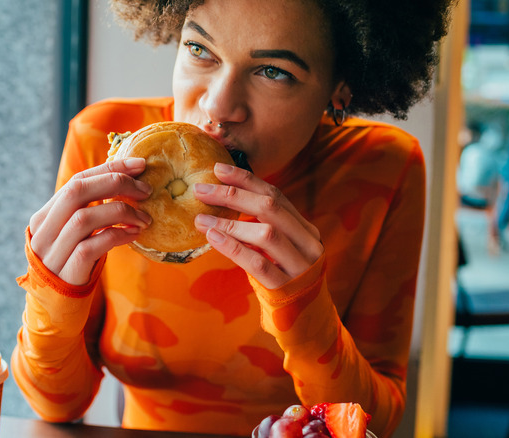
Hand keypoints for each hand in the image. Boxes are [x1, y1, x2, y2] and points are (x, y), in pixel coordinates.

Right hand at [29, 158, 152, 285]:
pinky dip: (118, 235)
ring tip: (145, 218)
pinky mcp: (68, 271)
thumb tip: (126, 182)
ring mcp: (53, 251)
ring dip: (122, 212)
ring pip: (85, 218)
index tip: (139, 165)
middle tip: (146, 189)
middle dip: (116, 183)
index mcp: (44, 216)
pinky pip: (94, 245)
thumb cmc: (73, 265)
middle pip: (77, 191)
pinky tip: (135, 234)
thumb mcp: (75, 236)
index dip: (110, 168)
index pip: (77, 180)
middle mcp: (43, 231)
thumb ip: (88, 211)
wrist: (56, 308)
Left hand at [193, 163, 322, 288]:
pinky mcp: (287, 289)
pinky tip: (213, 238)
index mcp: (306, 230)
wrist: (307, 326)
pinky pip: (258, 263)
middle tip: (201, 189)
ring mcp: (300, 267)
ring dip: (229, 222)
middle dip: (233, 194)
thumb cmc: (284, 284)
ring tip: (200, 217)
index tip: (218, 169)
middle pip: (270, 208)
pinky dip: (234, 247)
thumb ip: (262, 229)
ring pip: (266, 233)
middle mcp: (308, 244)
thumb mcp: (278, 253)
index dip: (246, 180)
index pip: (276, 196)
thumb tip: (225, 201)